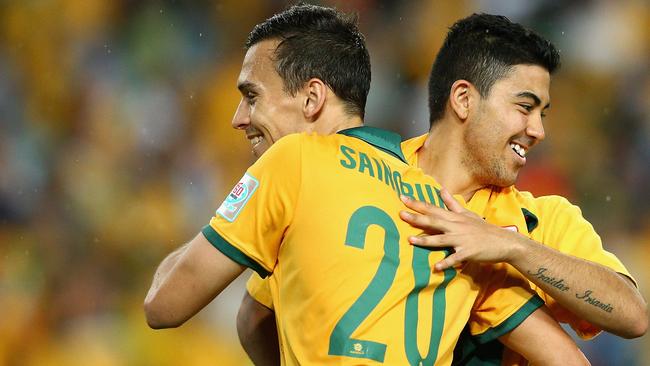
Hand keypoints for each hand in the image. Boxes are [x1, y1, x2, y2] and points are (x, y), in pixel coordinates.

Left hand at [399, 188, 522, 270]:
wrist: (504, 241)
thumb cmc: (483, 228)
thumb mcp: (467, 213)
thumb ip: (451, 203)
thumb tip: (440, 190)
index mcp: (454, 217)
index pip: (432, 208)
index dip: (417, 203)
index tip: (402, 197)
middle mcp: (456, 226)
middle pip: (433, 221)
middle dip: (416, 218)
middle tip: (400, 214)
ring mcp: (462, 239)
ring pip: (441, 239)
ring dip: (425, 241)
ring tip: (410, 240)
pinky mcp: (469, 252)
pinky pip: (455, 258)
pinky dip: (447, 263)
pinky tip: (437, 267)